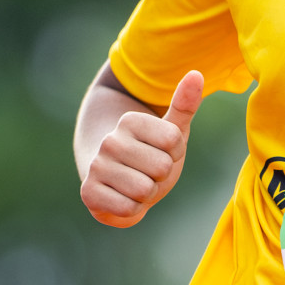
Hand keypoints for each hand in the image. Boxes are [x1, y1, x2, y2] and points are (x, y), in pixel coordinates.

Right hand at [81, 70, 201, 227]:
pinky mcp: (88, 193)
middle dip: (160, 176)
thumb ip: (184, 105)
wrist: (115, 183)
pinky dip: (132, 210)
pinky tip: (123, 199)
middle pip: (162, 167)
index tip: (160, 153)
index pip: (174, 140)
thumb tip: (196, 73)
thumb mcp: (172, 132)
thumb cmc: (149, 155)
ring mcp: (96, 166)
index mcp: (129, 120)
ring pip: (145, 189)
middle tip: (147, 173)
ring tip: (136, 185)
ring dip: (147, 194)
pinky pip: (128, 209)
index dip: (174, 153)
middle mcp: (109, 141)